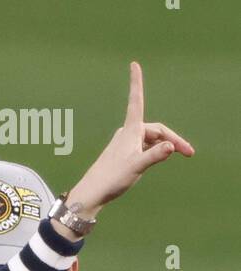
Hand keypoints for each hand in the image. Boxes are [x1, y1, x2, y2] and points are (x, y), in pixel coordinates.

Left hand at [65, 62, 193, 220]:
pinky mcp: (123, 154)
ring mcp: (125, 143)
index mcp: (130, 130)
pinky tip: (159, 157)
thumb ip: (155, 156)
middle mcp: (127, 133)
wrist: (92, 194)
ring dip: (165, 146)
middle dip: (173, 139)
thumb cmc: (112, 179)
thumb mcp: (137, 167)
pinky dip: (155, 150)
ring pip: (151, 140)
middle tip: (190, 153)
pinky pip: (144, 147)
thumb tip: (171, 147)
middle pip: (156, 130)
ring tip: (181, 154)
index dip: (136, 82)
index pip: (137, 101)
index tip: (134, 64)